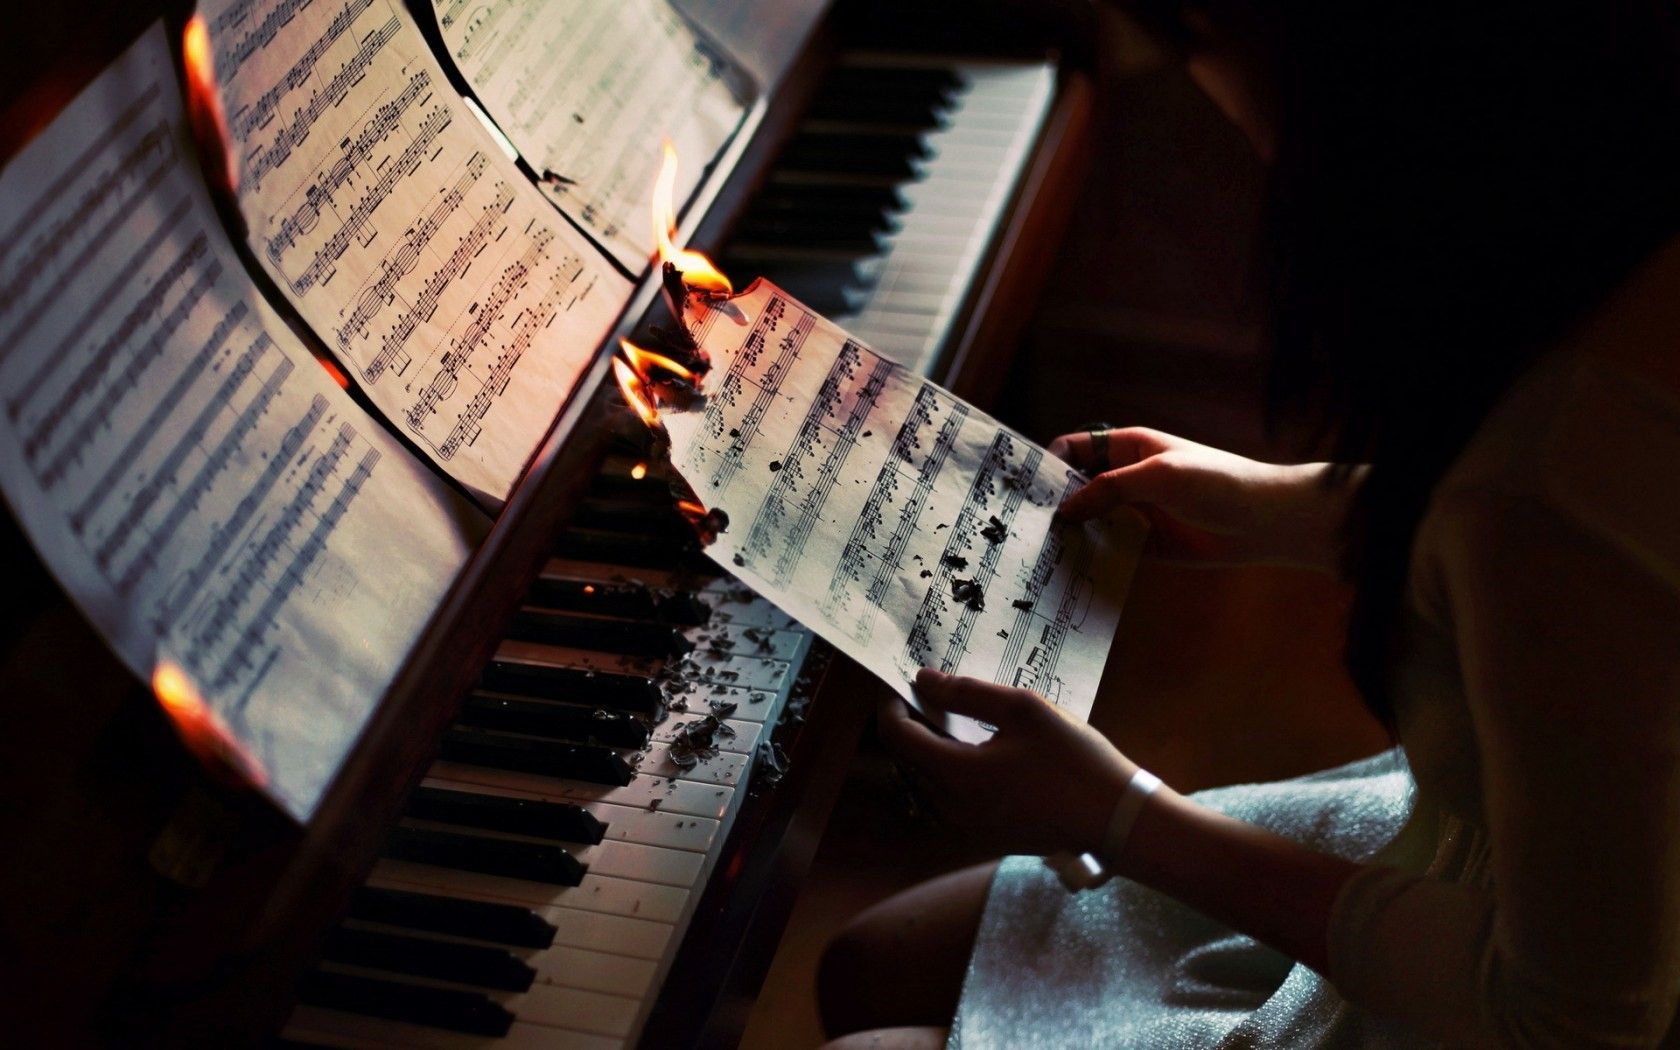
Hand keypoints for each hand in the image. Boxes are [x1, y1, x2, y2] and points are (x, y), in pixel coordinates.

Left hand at [878, 669, 1136, 856]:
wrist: (1116, 821)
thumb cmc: (1074, 759)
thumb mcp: (1024, 710)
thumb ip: (968, 693)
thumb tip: (924, 680)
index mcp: (956, 774)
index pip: (897, 736)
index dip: (892, 704)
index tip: (903, 680)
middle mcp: (952, 807)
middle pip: (906, 760)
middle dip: (909, 723)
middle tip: (929, 692)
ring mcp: (968, 826)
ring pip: (925, 781)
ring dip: (926, 748)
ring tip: (950, 715)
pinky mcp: (986, 835)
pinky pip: (947, 798)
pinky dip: (946, 770)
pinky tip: (974, 748)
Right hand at [1048, 426, 1356, 573]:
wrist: (1265, 520)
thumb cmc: (1216, 482)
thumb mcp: (1156, 476)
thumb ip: (1107, 489)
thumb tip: (1064, 509)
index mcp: (1128, 446)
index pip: (1075, 449)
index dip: (1048, 464)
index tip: (1023, 489)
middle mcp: (1128, 478)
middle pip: (1078, 488)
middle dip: (1053, 504)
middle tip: (1021, 526)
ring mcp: (1137, 511)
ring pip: (1091, 521)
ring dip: (1071, 535)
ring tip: (1039, 554)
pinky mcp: (1147, 544)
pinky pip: (1111, 549)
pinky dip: (1094, 558)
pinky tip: (1071, 572)